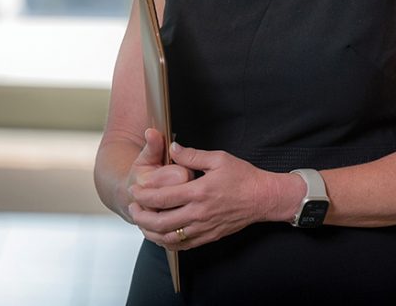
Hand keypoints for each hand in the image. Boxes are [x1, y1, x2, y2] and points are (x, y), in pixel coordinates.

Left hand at [128, 142, 279, 250]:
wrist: (263, 198)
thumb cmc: (243, 177)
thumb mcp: (219, 159)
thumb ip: (193, 155)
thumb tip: (173, 148)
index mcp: (199, 192)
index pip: (162, 197)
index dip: (143, 195)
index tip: (135, 190)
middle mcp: (198, 213)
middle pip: (160, 221)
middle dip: (141, 215)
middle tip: (133, 207)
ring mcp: (203, 228)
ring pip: (168, 237)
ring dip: (150, 232)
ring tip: (142, 223)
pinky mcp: (208, 236)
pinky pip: (182, 246)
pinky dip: (166, 243)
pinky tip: (161, 235)